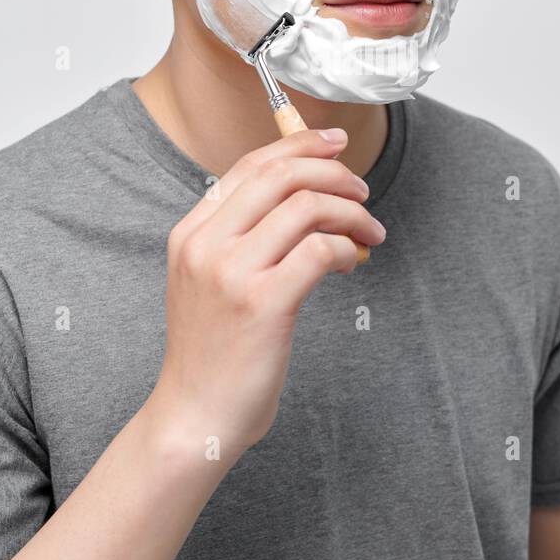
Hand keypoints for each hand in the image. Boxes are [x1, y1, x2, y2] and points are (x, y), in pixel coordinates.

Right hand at [151, 126, 385, 467]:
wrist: (195, 417)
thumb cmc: (213, 353)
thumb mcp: (209, 282)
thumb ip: (241, 238)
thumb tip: (302, 195)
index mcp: (191, 233)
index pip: (251, 166)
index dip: (298, 144)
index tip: (336, 143)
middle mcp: (206, 245)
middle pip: (282, 175)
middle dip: (333, 172)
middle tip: (363, 189)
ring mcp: (231, 274)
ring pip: (306, 207)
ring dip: (350, 213)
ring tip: (368, 233)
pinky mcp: (263, 304)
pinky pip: (321, 250)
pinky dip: (347, 248)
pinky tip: (353, 262)